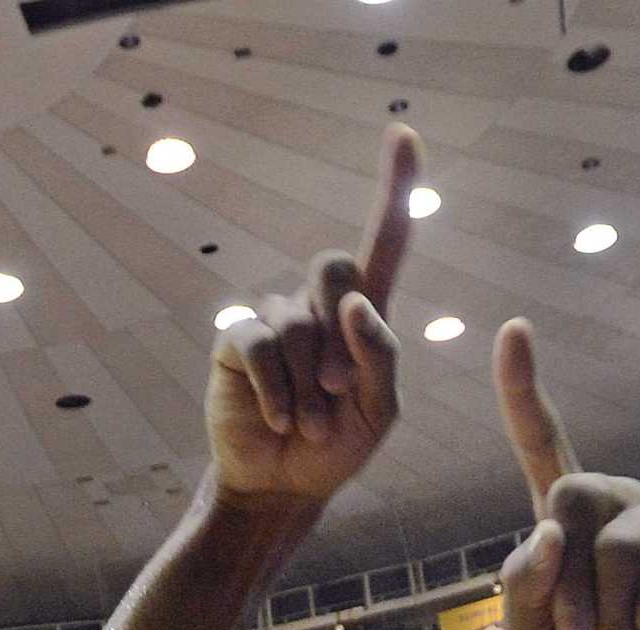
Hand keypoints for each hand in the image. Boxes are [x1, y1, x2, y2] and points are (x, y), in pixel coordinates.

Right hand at [207, 125, 417, 505]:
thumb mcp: (380, 410)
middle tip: (338, 393)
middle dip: (342, 334)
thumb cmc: (336, 446)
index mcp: (363, 314)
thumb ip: (379, 356)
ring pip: (300, 324)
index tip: (403, 134)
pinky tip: (280, 419)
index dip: (394, 189)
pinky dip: (278, 390)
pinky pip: (261, 346)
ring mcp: (274, 319)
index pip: (385, 242)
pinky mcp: (236, 340)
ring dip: (309, 385)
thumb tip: (354, 304)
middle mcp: (317, 305)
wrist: (283, 486)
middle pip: (336, 268)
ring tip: (308, 422)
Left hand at [492, 322, 639, 629]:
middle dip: (562, 580)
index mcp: (570, 520)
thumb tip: (545, 533)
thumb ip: (520, 591)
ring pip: (619, 543)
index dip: (524, 389)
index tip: (512, 330)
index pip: (543, 442)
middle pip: (571, 495)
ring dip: (607, 613)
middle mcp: (622, 503)